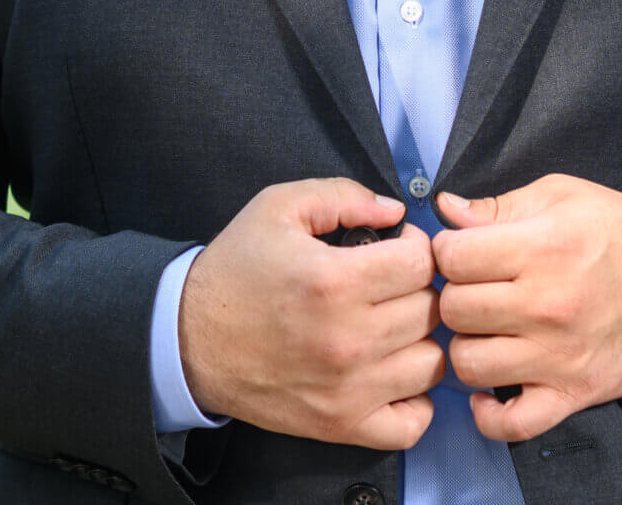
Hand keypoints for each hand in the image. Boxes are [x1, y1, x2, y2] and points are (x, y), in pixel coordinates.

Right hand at [178, 178, 444, 448]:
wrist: (190, 339)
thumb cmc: (238, 270)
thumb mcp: (281, 207)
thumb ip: (344, 196)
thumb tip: (395, 211)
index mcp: (334, 281)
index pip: (421, 263)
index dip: (415, 245)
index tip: (398, 246)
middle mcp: (348, 339)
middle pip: (431, 310)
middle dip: (419, 287)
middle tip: (393, 282)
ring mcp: (348, 389)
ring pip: (432, 362)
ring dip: (420, 338)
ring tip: (395, 323)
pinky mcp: (341, 425)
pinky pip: (412, 423)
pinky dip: (415, 399)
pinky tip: (394, 370)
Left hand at [432, 174, 621, 442]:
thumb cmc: (618, 233)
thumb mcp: (561, 197)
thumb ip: (499, 206)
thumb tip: (445, 209)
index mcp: (542, 248)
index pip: (453, 257)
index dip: (446, 251)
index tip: (459, 252)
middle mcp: (547, 305)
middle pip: (455, 309)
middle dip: (454, 294)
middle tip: (472, 287)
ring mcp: (558, 357)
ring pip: (470, 363)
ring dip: (467, 345)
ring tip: (484, 328)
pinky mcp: (571, 394)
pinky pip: (512, 423)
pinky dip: (490, 414)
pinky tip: (487, 388)